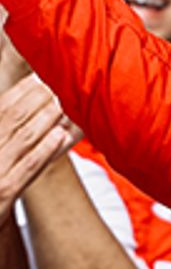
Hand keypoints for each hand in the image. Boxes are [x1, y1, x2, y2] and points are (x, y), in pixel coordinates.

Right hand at [0, 75, 74, 220]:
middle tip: (61, 80)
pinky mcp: (2, 194)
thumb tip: (45, 109)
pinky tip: (61, 134)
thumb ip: (11, 129)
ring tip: (66, 100)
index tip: (43, 75)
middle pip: (12, 118)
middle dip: (39, 98)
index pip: (2, 109)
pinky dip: (44, 150)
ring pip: (22, 138)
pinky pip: (26, 169)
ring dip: (47, 117)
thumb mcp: (2, 152)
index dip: (22, 91)